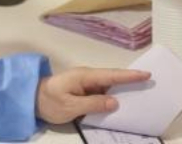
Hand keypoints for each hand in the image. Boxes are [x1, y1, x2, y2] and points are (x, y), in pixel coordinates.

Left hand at [36, 68, 150, 124]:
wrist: (30, 99)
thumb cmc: (48, 101)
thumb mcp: (70, 106)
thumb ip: (92, 104)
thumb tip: (115, 103)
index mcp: (85, 76)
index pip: (111, 75)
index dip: (129, 76)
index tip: (146, 74)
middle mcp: (88, 77)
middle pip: (113, 78)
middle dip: (131, 79)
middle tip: (150, 82)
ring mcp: (86, 83)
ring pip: (108, 86)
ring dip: (122, 88)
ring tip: (140, 92)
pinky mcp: (83, 91)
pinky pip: (102, 92)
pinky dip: (112, 95)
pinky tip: (120, 102)